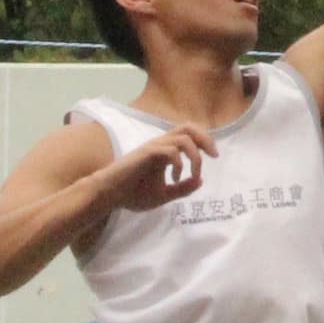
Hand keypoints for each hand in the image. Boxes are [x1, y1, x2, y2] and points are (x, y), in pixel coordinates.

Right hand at [93, 125, 218, 213]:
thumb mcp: (162, 195)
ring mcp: (153, 147)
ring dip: (194, 156)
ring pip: (183, 137)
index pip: (189, 134)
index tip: (214, 157)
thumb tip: (201, 180)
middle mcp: (160, 145)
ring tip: (192, 174)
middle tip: (214, 155)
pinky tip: (175, 178)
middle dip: (205, 139)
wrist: (109, 195)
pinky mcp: (146, 153)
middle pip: (189, 127)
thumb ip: (181, 189)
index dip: (205, 141)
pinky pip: (170, 150)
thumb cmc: (131, 194)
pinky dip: (179, 163)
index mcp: (165, 151)